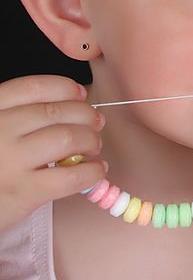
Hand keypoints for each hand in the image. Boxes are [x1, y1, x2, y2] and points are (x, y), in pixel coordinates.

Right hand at [0, 75, 106, 235]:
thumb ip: (18, 116)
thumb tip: (74, 105)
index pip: (33, 87)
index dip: (64, 88)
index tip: (80, 94)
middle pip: (56, 111)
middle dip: (86, 115)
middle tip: (96, 123)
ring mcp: (10, 161)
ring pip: (68, 138)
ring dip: (90, 140)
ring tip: (93, 147)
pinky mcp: (23, 192)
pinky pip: (72, 176)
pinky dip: (93, 171)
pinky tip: (95, 170)